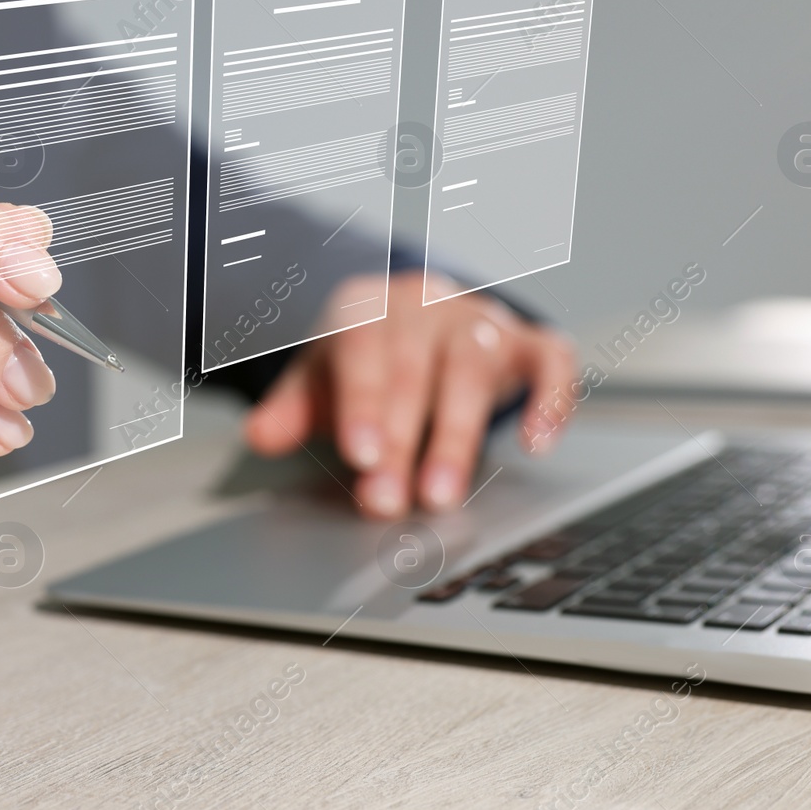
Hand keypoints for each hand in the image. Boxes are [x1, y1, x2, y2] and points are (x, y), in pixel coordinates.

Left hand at [243, 272, 577, 517]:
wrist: (418, 313)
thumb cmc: (366, 356)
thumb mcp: (321, 378)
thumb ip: (293, 407)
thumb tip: (260, 435)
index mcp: (368, 307)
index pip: (363, 348)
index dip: (363, 402)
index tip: (360, 457)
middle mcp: (427, 306)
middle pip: (416, 370)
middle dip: (402, 442)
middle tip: (387, 502)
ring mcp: (480, 321)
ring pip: (475, 367)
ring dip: (458, 436)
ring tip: (441, 495)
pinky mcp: (527, 342)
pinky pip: (551, 361)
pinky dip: (550, 399)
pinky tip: (535, 444)